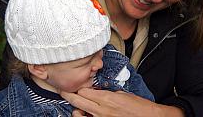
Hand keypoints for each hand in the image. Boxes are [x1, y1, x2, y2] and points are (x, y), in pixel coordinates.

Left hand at [61, 88, 183, 116]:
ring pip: (78, 115)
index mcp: (107, 98)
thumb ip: (109, 93)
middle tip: (63, 92)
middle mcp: (101, 109)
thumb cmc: (139, 107)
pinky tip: (85, 116)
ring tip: (77, 108)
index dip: (79, 89)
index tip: (77, 88)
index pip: (84, 91)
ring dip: (76, 110)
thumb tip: (100, 93)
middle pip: (78, 100)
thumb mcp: (123, 94)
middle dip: (68, 95)